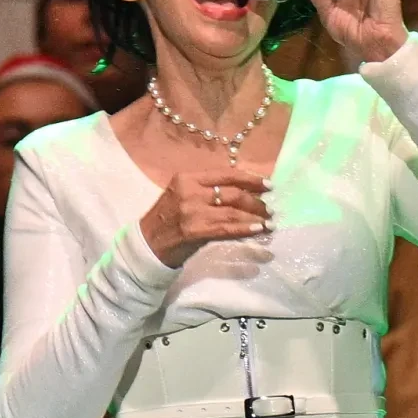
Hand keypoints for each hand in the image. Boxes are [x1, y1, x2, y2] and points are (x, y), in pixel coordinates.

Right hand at [139, 168, 271, 266]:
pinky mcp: (195, 230)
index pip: (226, 174)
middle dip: (256, 202)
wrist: (147, 244)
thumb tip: (243, 192)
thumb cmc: (168, 220)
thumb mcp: (184, 196)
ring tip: (269, 222)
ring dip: (255, 217)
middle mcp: (190, 191)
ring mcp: (192, 211)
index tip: (268, 185)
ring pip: (233, 211)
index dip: (251, 179)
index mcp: (188, 178)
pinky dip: (246, 229)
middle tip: (270, 209)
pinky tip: (258, 230)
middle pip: (233, 193)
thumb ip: (208, 190)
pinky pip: (227, 228)